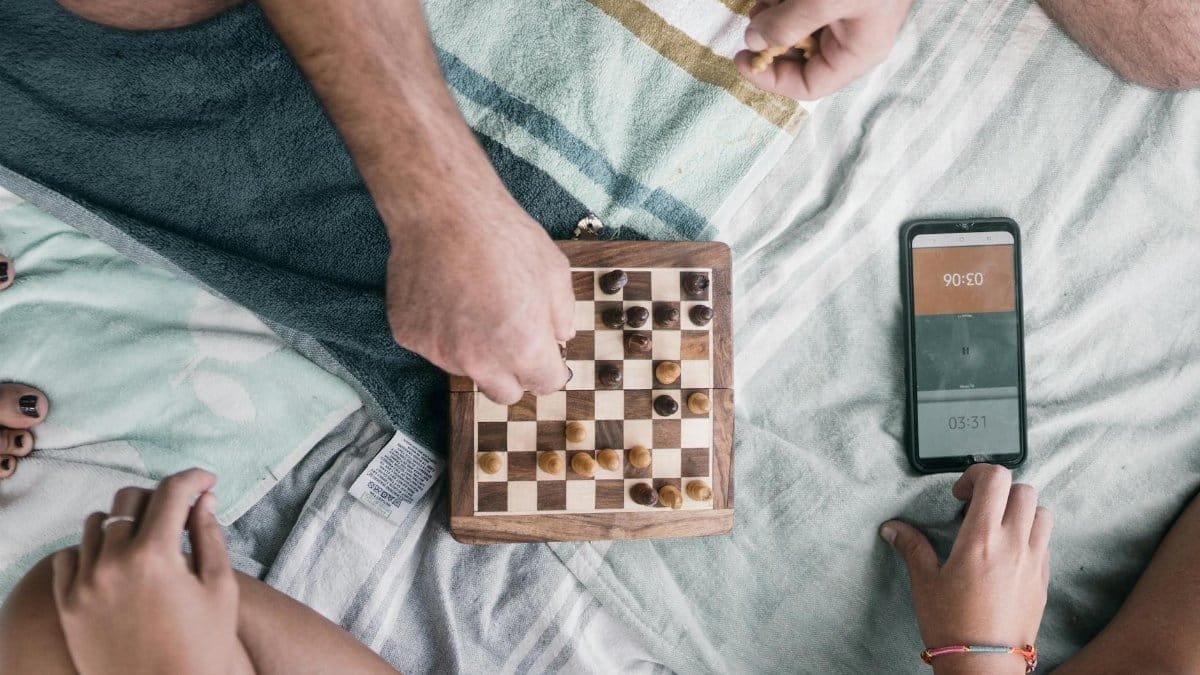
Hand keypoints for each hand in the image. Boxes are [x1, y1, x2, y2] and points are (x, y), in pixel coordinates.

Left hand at [51, 469, 242, 674]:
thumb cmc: (202, 647)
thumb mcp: (220, 589)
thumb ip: (209, 536)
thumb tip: (204, 499)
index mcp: (155, 556)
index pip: (171, 493)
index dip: (194, 479)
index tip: (206, 482)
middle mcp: (113, 563)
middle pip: (129, 500)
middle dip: (159, 498)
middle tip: (178, 513)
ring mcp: (84, 584)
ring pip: (95, 524)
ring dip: (123, 523)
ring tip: (145, 541)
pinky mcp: (67, 605)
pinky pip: (68, 557)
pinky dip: (90, 551)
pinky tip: (114, 564)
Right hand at [384, 197, 574, 404]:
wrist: (443, 211)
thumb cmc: (503, 236)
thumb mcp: (555, 271)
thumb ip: (563, 313)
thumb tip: (561, 336)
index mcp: (523, 349)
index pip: (545, 384)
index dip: (550, 368)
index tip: (546, 355)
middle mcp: (480, 361)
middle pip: (504, 393)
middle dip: (514, 373)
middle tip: (512, 337)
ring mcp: (440, 351)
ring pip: (466, 367)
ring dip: (475, 348)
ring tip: (473, 300)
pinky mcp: (410, 336)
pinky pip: (432, 344)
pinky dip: (440, 329)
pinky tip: (444, 292)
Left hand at [735, 0, 914, 99]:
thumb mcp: (827, 0)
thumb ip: (789, 23)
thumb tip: (754, 40)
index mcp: (856, 53)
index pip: (808, 86)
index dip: (771, 79)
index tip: (742, 58)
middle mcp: (850, 39)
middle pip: (799, 58)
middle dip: (772, 41)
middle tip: (754, 19)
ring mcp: (845, 15)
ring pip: (798, 29)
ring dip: (776, 17)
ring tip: (766, 1)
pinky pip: (806, 7)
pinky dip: (787, 2)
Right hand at [881, 465, 1051, 673]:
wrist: (984, 665)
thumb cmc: (953, 626)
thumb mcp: (925, 582)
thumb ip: (912, 547)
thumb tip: (894, 528)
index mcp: (981, 538)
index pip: (995, 479)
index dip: (977, 474)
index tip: (961, 493)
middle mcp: (1013, 544)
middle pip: (1023, 489)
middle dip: (999, 491)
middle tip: (978, 507)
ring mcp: (1034, 561)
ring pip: (1042, 512)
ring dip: (1021, 510)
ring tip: (998, 526)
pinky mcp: (1044, 578)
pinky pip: (1046, 541)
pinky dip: (1031, 534)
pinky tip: (1009, 552)